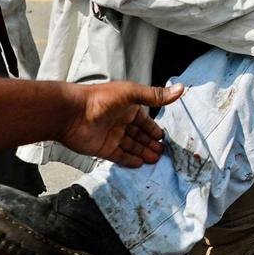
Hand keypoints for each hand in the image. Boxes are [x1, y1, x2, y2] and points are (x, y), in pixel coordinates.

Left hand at [60, 81, 180, 167]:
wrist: (72, 113)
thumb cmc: (101, 99)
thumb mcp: (132, 94)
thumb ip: (155, 95)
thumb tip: (181, 89)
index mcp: (128, 107)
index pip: (145, 121)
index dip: (154, 129)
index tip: (164, 138)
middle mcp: (121, 122)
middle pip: (139, 135)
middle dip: (150, 144)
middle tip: (163, 153)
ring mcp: (112, 136)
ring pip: (131, 146)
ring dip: (143, 153)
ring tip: (156, 160)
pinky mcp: (103, 149)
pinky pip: (119, 156)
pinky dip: (129, 160)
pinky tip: (140, 165)